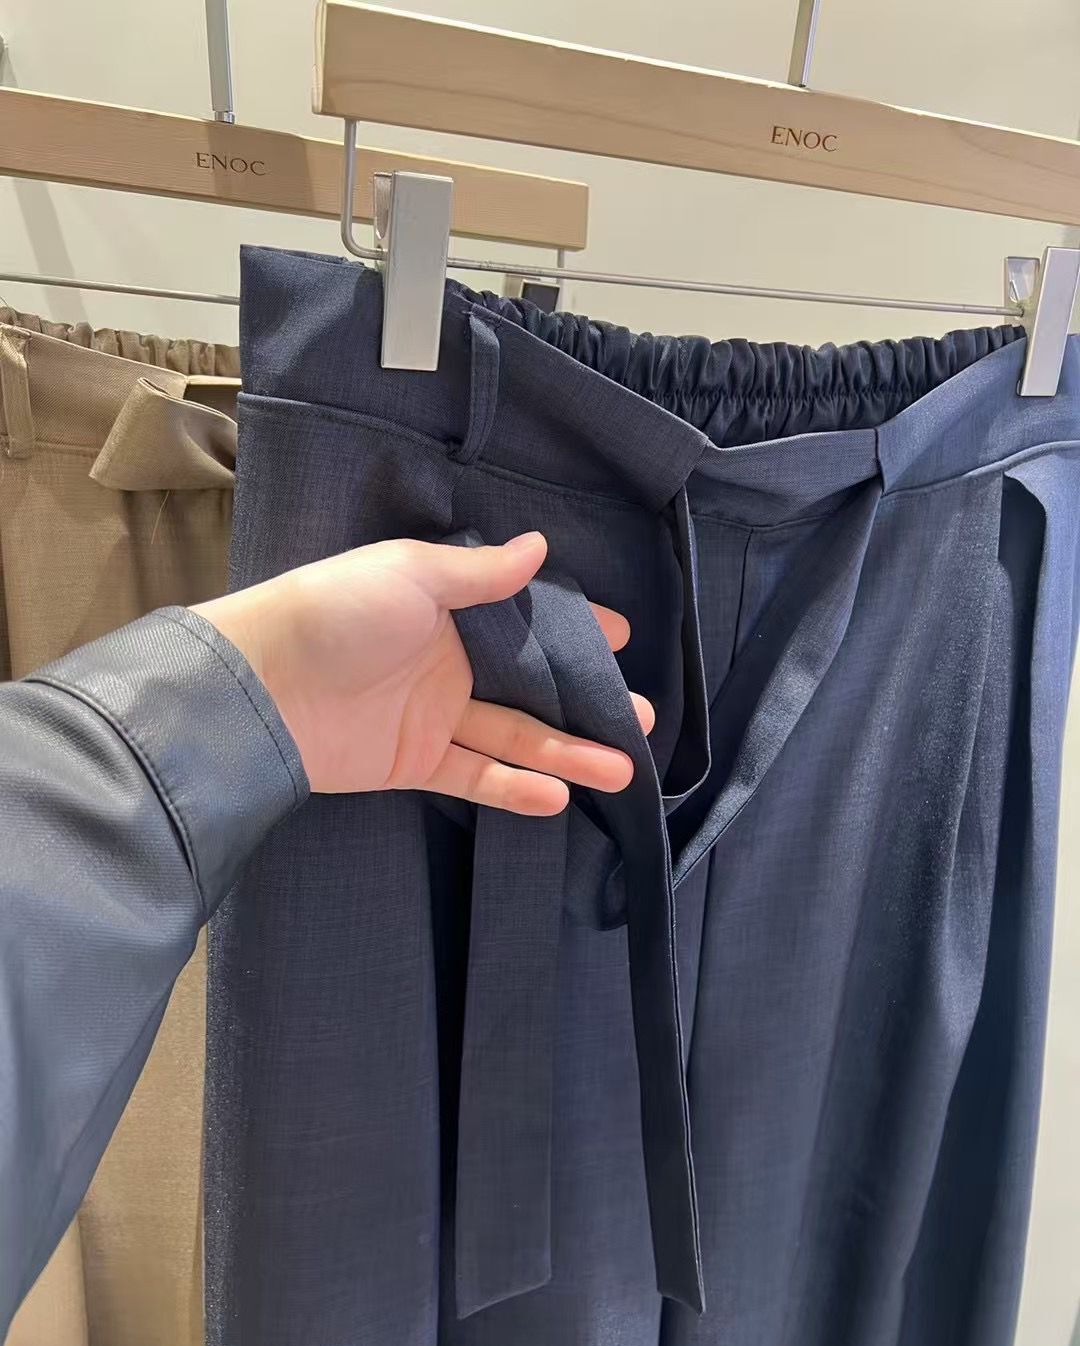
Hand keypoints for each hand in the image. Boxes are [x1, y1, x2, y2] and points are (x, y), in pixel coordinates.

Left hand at [193, 532, 651, 813]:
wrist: (261, 686)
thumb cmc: (337, 613)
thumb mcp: (410, 575)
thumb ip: (480, 574)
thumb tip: (539, 547)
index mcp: (449, 610)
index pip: (526, 619)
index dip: (574, 630)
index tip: (622, 639)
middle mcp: (450, 663)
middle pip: (532, 686)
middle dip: (588, 702)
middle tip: (642, 718)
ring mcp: (435, 718)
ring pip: (517, 737)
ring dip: (569, 752)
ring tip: (624, 769)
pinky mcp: (415, 763)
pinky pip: (477, 776)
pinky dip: (516, 788)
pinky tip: (560, 794)